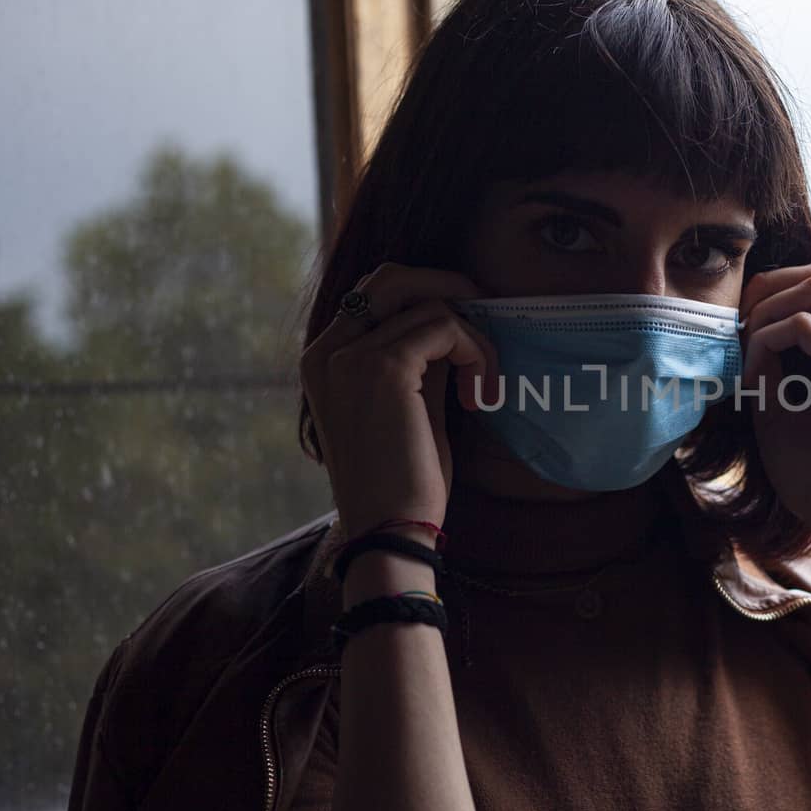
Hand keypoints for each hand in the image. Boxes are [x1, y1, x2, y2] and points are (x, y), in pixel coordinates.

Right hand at [300, 263, 498, 542]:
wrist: (390, 533)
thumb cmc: (403, 484)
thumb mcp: (411, 408)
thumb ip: (422, 362)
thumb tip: (455, 322)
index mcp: (323, 361)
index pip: (373, 294)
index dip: (426, 294)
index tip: (468, 322)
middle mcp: (327, 352)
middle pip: (391, 276)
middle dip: (447, 285)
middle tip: (486, 313)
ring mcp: (350, 356)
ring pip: (430, 303)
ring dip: (474, 339)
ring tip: (483, 388)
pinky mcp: (384, 366)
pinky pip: (446, 326)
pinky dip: (476, 353)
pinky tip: (480, 398)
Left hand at [738, 260, 810, 546]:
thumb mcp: (786, 410)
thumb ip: (772, 368)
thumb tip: (746, 329)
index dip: (777, 292)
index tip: (742, 327)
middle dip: (770, 287)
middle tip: (736, 324)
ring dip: (768, 309)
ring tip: (744, 346)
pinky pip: (805, 327)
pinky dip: (768, 340)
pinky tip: (755, 376)